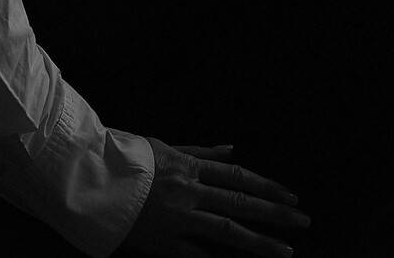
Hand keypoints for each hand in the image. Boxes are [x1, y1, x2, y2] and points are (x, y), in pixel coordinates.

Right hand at [121, 139, 310, 255]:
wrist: (90, 177)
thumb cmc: (125, 158)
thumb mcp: (163, 147)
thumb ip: (199, 154)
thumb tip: (231, 150)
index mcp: (188, 166)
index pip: (237, 177)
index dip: (266, 186)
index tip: (291, 195)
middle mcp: (188, 192)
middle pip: (240, 202)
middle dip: (275, 212)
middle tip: (302, 220)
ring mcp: (178, 218)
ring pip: (227, 230)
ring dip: (259, 242)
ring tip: (286, 250)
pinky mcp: (164, 242)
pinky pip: (198, 255)